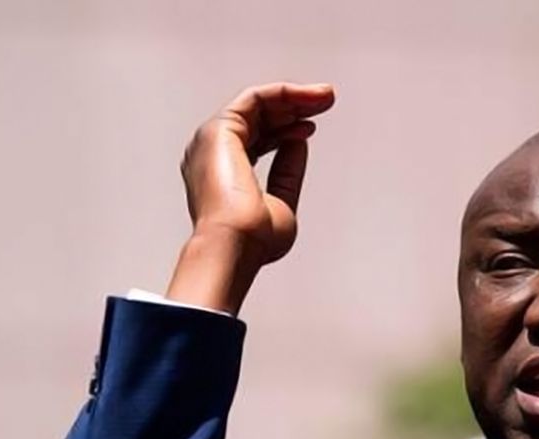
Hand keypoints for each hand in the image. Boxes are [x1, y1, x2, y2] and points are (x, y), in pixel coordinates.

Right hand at [167, 82, 334, 313]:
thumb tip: (297, 141)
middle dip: (293, 107)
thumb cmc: (253, 240)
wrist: (235, 244)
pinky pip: (254, 99)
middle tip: (325, 100)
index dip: (285, 131)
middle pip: (255, 119)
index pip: (254, 141)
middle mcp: (213, 156)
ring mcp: (212, 141)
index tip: (311, 128)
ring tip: (324, 96)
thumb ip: (287, 172)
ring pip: (255, 104)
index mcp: (222, 177)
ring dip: (293, 97)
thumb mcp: (283, 203)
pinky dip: (283, 93)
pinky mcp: (219, 129)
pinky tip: (308, 97)